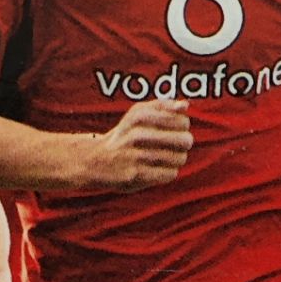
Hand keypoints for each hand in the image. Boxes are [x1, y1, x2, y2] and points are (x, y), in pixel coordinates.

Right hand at [77, 99, 193, 192]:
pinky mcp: (135, 175)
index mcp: (140, 116)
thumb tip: (184, 105)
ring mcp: (136, 156)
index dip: (183, 127)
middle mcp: (137, 134)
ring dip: (177, 159)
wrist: (95, 159)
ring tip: (167, 157)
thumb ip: (161, 106)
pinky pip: (170, 174)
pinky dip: (168, 172)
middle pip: (185, 140)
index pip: (183, 121)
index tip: (175, 129)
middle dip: (184, 144)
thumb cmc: (124, 135)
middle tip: (177, 146)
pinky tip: (159, 169)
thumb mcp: (137, 114)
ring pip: (179, 158)